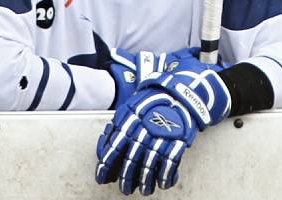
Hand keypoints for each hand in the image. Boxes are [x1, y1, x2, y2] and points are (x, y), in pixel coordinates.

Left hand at [96, 55, 230, 194]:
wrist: (180, 92)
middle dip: (126, 178)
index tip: (101, 178)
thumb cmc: (150, 104)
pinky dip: (165, 177)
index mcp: (130, 119)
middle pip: (132, 159)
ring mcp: (163, 134)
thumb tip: (103, 151)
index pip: (114, 146)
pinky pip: (170, 164)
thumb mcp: (129, 108)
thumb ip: (116, 128)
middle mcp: (145, 128)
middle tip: (125, 189)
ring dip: (146, 182)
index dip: (106, 165)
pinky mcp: (179, 140)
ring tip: (144, 190)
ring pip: (150, 165)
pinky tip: (161, 183)